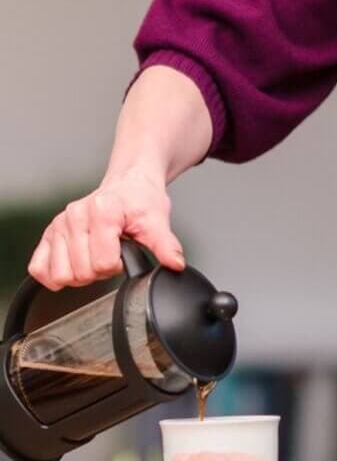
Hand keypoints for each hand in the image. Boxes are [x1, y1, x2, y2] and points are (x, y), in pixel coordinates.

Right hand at [28, 168, 184, 289]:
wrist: (128, 186)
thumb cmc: (140, 202)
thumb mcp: (157, 220)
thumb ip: (165, 244)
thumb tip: (174, 264)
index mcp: (102, 212)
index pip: (103, 263)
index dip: (117, 266)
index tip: (123, 253)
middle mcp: (75, 215)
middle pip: (82, 273)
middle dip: (99, 272)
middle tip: (110, 255)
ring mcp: (59, 224)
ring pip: (61, 275)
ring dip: (79, 274)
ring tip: (94, 257)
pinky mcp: (49, 233)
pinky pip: (38, 268)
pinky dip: (55, 274)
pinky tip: (74, 264)